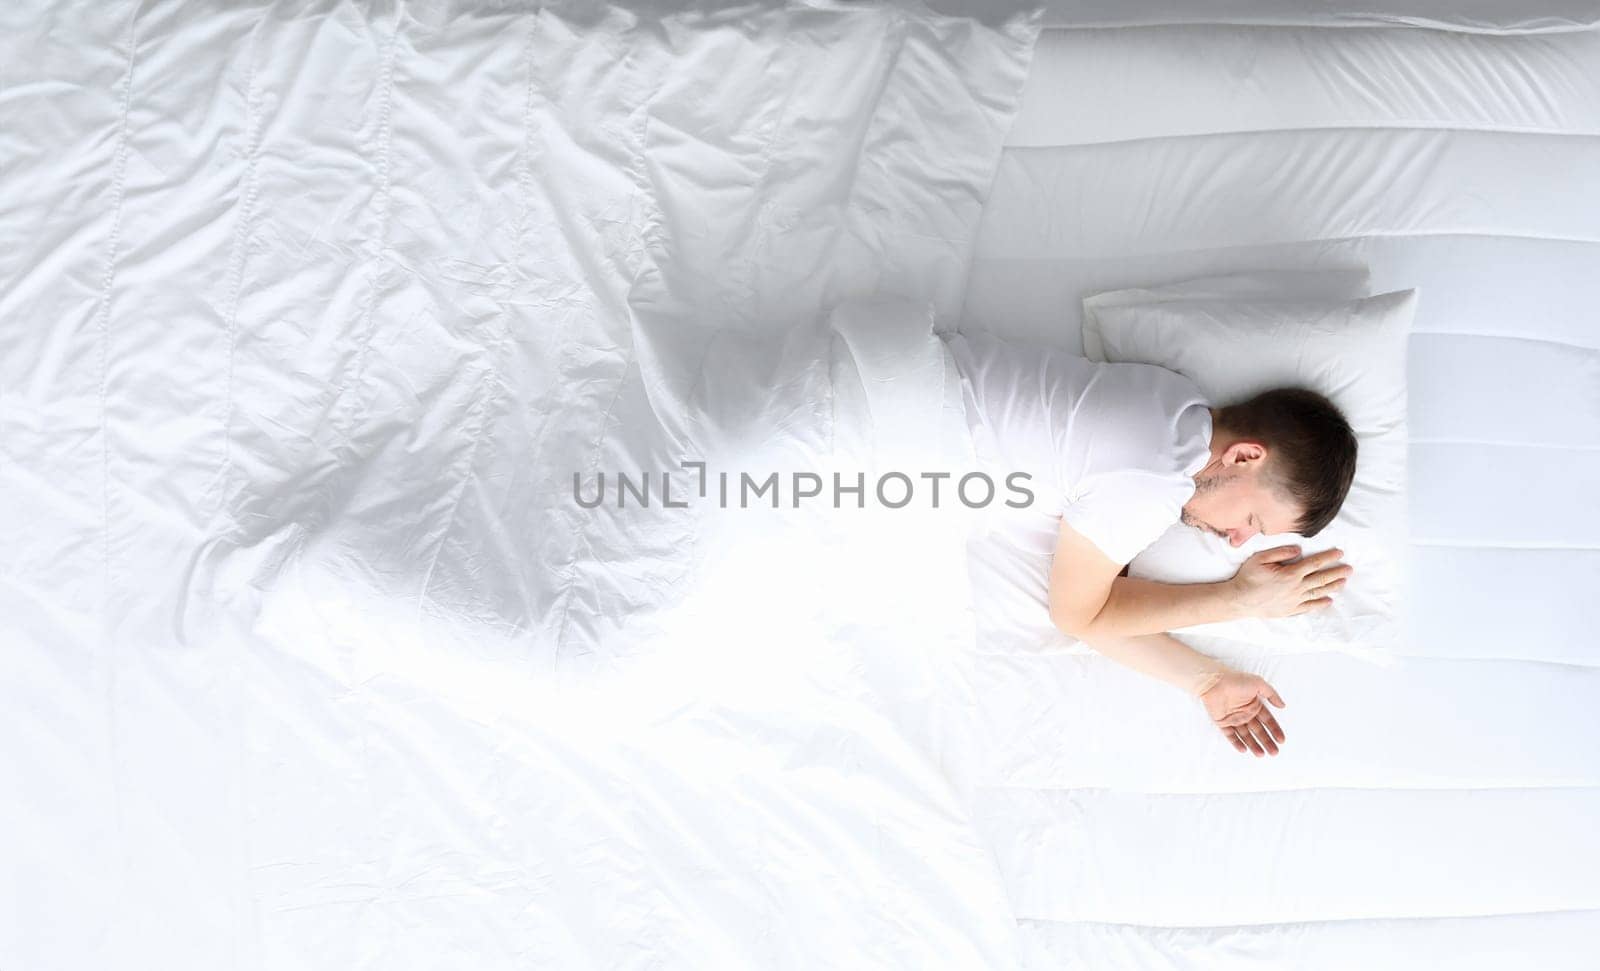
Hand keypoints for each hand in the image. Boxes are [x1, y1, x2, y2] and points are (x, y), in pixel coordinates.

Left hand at [1198, 671, 1286, 756]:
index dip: (1275, 730)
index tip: (1281, 740)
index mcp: (1254, 704)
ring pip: (1246, 735)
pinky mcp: (1222, 722)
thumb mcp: (1258, 683)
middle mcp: (1245, 713)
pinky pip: (1230, 735)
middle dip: (1267, 741)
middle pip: (1258, 731)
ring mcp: (1233, 718)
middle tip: (1275, 752)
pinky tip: (1244, 750)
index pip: (1267, 720)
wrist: (1214, 682)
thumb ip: (1272, 694)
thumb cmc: (1235, 680)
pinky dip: (1237, 742)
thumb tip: (1283, 705)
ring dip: (1254, 745)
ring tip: (1262, 754)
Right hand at [1227, 545, 1351, 619]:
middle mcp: (1296, 588)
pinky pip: (1309, 607)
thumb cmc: (1247, 577)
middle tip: (1349, 569)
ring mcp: (1294, 601)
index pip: (1314, 563)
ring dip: (1332, 587)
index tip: (1340, 553)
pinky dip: (1320, 604)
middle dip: (1336, 573)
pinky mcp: (1290, 610)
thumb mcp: (1260, 558)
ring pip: (1318, 593)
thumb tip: (1298, 550)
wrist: (1239, 600)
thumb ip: (1280, 552)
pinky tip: (1328, 601)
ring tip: (1343, 582)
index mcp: (1290, 574)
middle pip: (1321, 579)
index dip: (1328, 557)